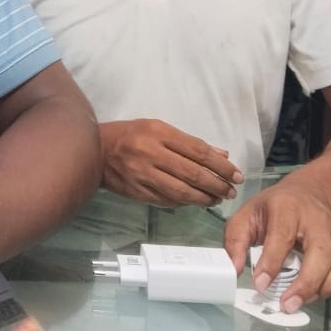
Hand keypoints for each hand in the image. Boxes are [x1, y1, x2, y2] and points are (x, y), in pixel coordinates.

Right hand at [97, 119, 242, 206]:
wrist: (94, 150)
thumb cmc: (129, 135)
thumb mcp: (158, 128)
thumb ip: (189, 142)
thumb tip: (221, 155)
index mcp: (158, 133)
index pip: (198, 151)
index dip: (220, 166)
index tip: (236, 174)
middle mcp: (151, 153)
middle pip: (193, 173)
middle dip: (217, 184)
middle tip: (231, 190)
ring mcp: (143, 175)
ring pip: (182, 192)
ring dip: (205, 198)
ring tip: (218, 199)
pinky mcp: (137, 192)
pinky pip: (168, 201)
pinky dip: (185, 203)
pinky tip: (196, 202)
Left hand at [224, 181, 330, 311]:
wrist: (308, 195)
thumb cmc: (273, 210)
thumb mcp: (246, 215)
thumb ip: (235, 241)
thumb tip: (234, 270)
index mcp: (287, 208)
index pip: (282, 236)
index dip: (272, 262)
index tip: (260, 285)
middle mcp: (317, 221)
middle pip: (321, 252)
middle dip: (306, 283)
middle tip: (287, 305)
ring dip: (326, 288)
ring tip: (302, 302)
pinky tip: (320, 294)